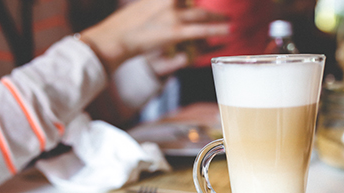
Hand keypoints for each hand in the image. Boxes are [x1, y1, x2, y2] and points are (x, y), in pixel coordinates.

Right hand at [80, 0, 228, 74]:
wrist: (115, 38)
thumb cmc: (124, 25)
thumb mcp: (142, 6)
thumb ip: (158, 5)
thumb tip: (170, 7)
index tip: (198, 0)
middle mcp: (168, 1)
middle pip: (195, 2)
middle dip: (210, 8)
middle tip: (223, 10)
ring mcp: (172, 15)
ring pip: (202, 15)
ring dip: (217, 17)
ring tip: (227, 19)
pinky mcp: (175, 32)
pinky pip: (201, 30)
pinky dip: (216, 29)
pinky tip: (227, 29)